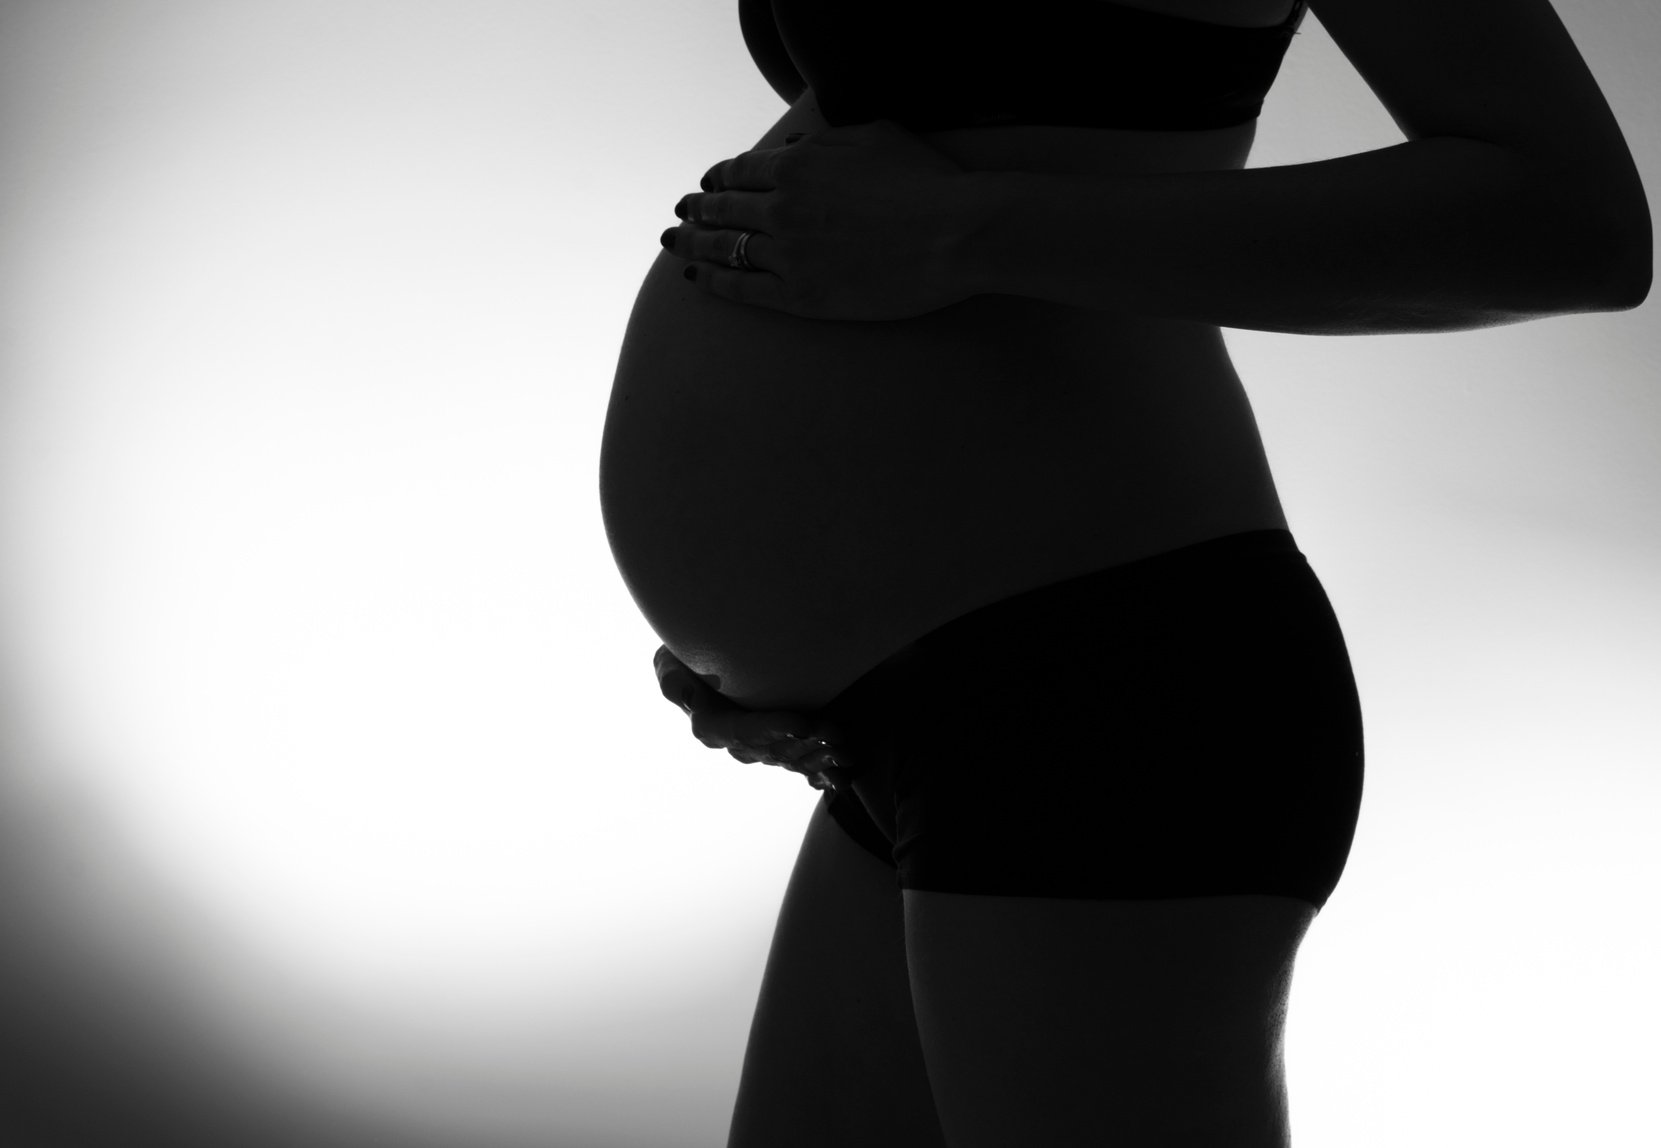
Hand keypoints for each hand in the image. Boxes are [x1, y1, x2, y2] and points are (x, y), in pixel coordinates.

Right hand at [653, 645, 852, 791]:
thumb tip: (685, 694)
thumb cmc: (689, 660)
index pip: (744, 732)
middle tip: (836, 735)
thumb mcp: (671, 664)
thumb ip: (675, 681)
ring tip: (846, 752)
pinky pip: (803, 768)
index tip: (802, 723)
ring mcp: (764, 749)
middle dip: (806, 745)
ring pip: (794, 760)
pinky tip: (841, 779)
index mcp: (714, 728)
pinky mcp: (784, 747)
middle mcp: (740, 745)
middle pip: (775, 749)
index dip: (773, 729)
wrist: (714, 665)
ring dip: (821, 759)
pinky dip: (823, 775)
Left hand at [662, 119, 972, 321]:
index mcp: (796, 167)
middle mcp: (782, 208)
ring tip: (675, 242)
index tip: (707, 181)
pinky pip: (742, 288)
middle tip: (681, 211)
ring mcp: (788, 255)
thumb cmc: (925, 181)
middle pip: (723, 208)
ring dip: (693, 243)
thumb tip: (794, 144)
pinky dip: (712, 282)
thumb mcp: (873, 136)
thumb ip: (825, 140)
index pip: (740, 170)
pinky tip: (694, 279)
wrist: (953, 234)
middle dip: (697, 208)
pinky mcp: (800, 297)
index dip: (718, 175)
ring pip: (725, 248)